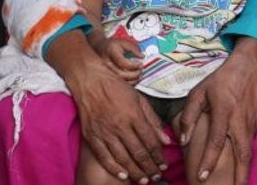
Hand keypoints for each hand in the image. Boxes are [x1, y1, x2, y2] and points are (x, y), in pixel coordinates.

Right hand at [66, 58, 169, 182]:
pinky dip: (114, 168)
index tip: (164, 165)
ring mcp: (105, 132)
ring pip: (122, 157)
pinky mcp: (91, 136)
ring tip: (143, 180)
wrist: (90, 81)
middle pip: (138, 152)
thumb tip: (165, 139)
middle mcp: (120, 126)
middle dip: (149, 167)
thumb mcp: (139, 99)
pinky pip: (104, 156)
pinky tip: (123, 175)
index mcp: (134, 115)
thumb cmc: (117, 88)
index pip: (150, 141)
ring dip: (134, 171)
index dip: (158, 156)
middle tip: (156, 177)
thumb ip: (153, 120)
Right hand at [94, 36, 143, 83]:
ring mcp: (106, 71)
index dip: (133, 65)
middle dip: (134, 74)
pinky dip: (127, 84)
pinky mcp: (107, 76)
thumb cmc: (112, 45)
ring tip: (139, 76)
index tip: (140, 63)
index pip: (123, 63)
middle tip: (140, 70)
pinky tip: (133, 80)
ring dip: (131, 80)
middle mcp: (107, 64)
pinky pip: (117, 83)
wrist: (99, 48)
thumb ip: (134, 48)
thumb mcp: (123, 42)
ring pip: (119, 81)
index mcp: (112, 53)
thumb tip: (142, 56)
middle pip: (121, 74)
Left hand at [177, 39, 256, 183]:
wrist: (248, 66)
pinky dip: (247, 160)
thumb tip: (184, 141)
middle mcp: (240, 120)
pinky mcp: (256, 123)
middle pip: (243, 154)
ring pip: (250, 152)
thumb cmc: (220, 79)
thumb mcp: (198, 92)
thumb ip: (189, 116)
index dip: (209, 160)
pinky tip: (242, 170)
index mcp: (224, 111)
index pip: (217, 140)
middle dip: (240, 176)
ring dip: (245, 171)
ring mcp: (251, 122)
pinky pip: (251, 145)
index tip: (201, 176)